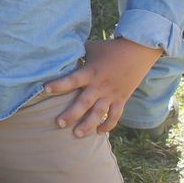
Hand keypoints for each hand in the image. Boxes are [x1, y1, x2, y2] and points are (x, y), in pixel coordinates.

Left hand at [42, 37, 162, 137]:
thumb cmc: (111, 48)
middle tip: (59, 124)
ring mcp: (111, 94)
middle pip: (84, 103)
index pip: (72, 80)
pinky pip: (115, 115)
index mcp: (90, 72)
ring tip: (77, 134)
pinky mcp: (121, 99)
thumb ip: (78, 52)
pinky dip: (108, 125)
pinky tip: (99, 132)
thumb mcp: (92, 48)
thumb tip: (62, 48)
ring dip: (88, 125)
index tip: (46, 89)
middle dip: (71, 114)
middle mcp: (100, 86)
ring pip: (99, 113)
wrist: (138, 51)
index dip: (59, 84)